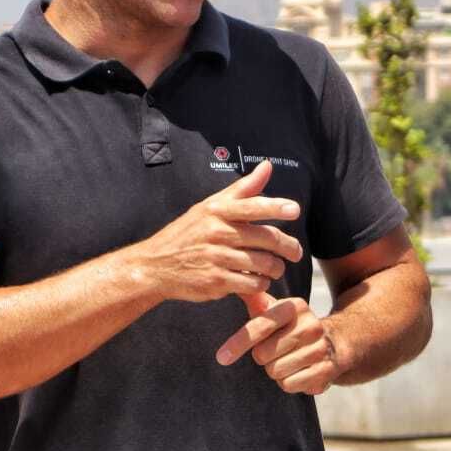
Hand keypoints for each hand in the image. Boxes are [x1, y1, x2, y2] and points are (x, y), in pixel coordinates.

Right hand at [127, 161, 302, 302]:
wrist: (156, 265)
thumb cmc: (189, 233)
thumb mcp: (210, 206)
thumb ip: (243, 189)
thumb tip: (268, 166)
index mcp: (217, 211)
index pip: (252, 206)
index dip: (276, 207)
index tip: (295, 210)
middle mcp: (217, 232)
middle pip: (266, 238)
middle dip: (288, 246)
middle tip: (295, 252)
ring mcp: (216, 258)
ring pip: (263, 263)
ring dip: (275, 268)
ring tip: (275, 268)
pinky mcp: (215, 281)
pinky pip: (251, 283)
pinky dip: (260, 283)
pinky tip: (258, 280)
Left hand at [216, 292, 341, 393]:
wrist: (334, 342)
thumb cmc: (292, 327)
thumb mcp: (276, 311)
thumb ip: (256, 300)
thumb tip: (238, 284)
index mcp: (295, 307)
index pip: (260, 326)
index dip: (239, 343)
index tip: (222, 357)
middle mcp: (311, 325)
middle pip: (263, 354)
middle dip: (263, 357)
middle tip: (275, 351)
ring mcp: (320, 348)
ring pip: (275, 371)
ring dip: (275, 370)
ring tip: (288, 360)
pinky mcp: (325, 370)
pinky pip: (289, 384)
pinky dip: (288, 382)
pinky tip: (298, 371)